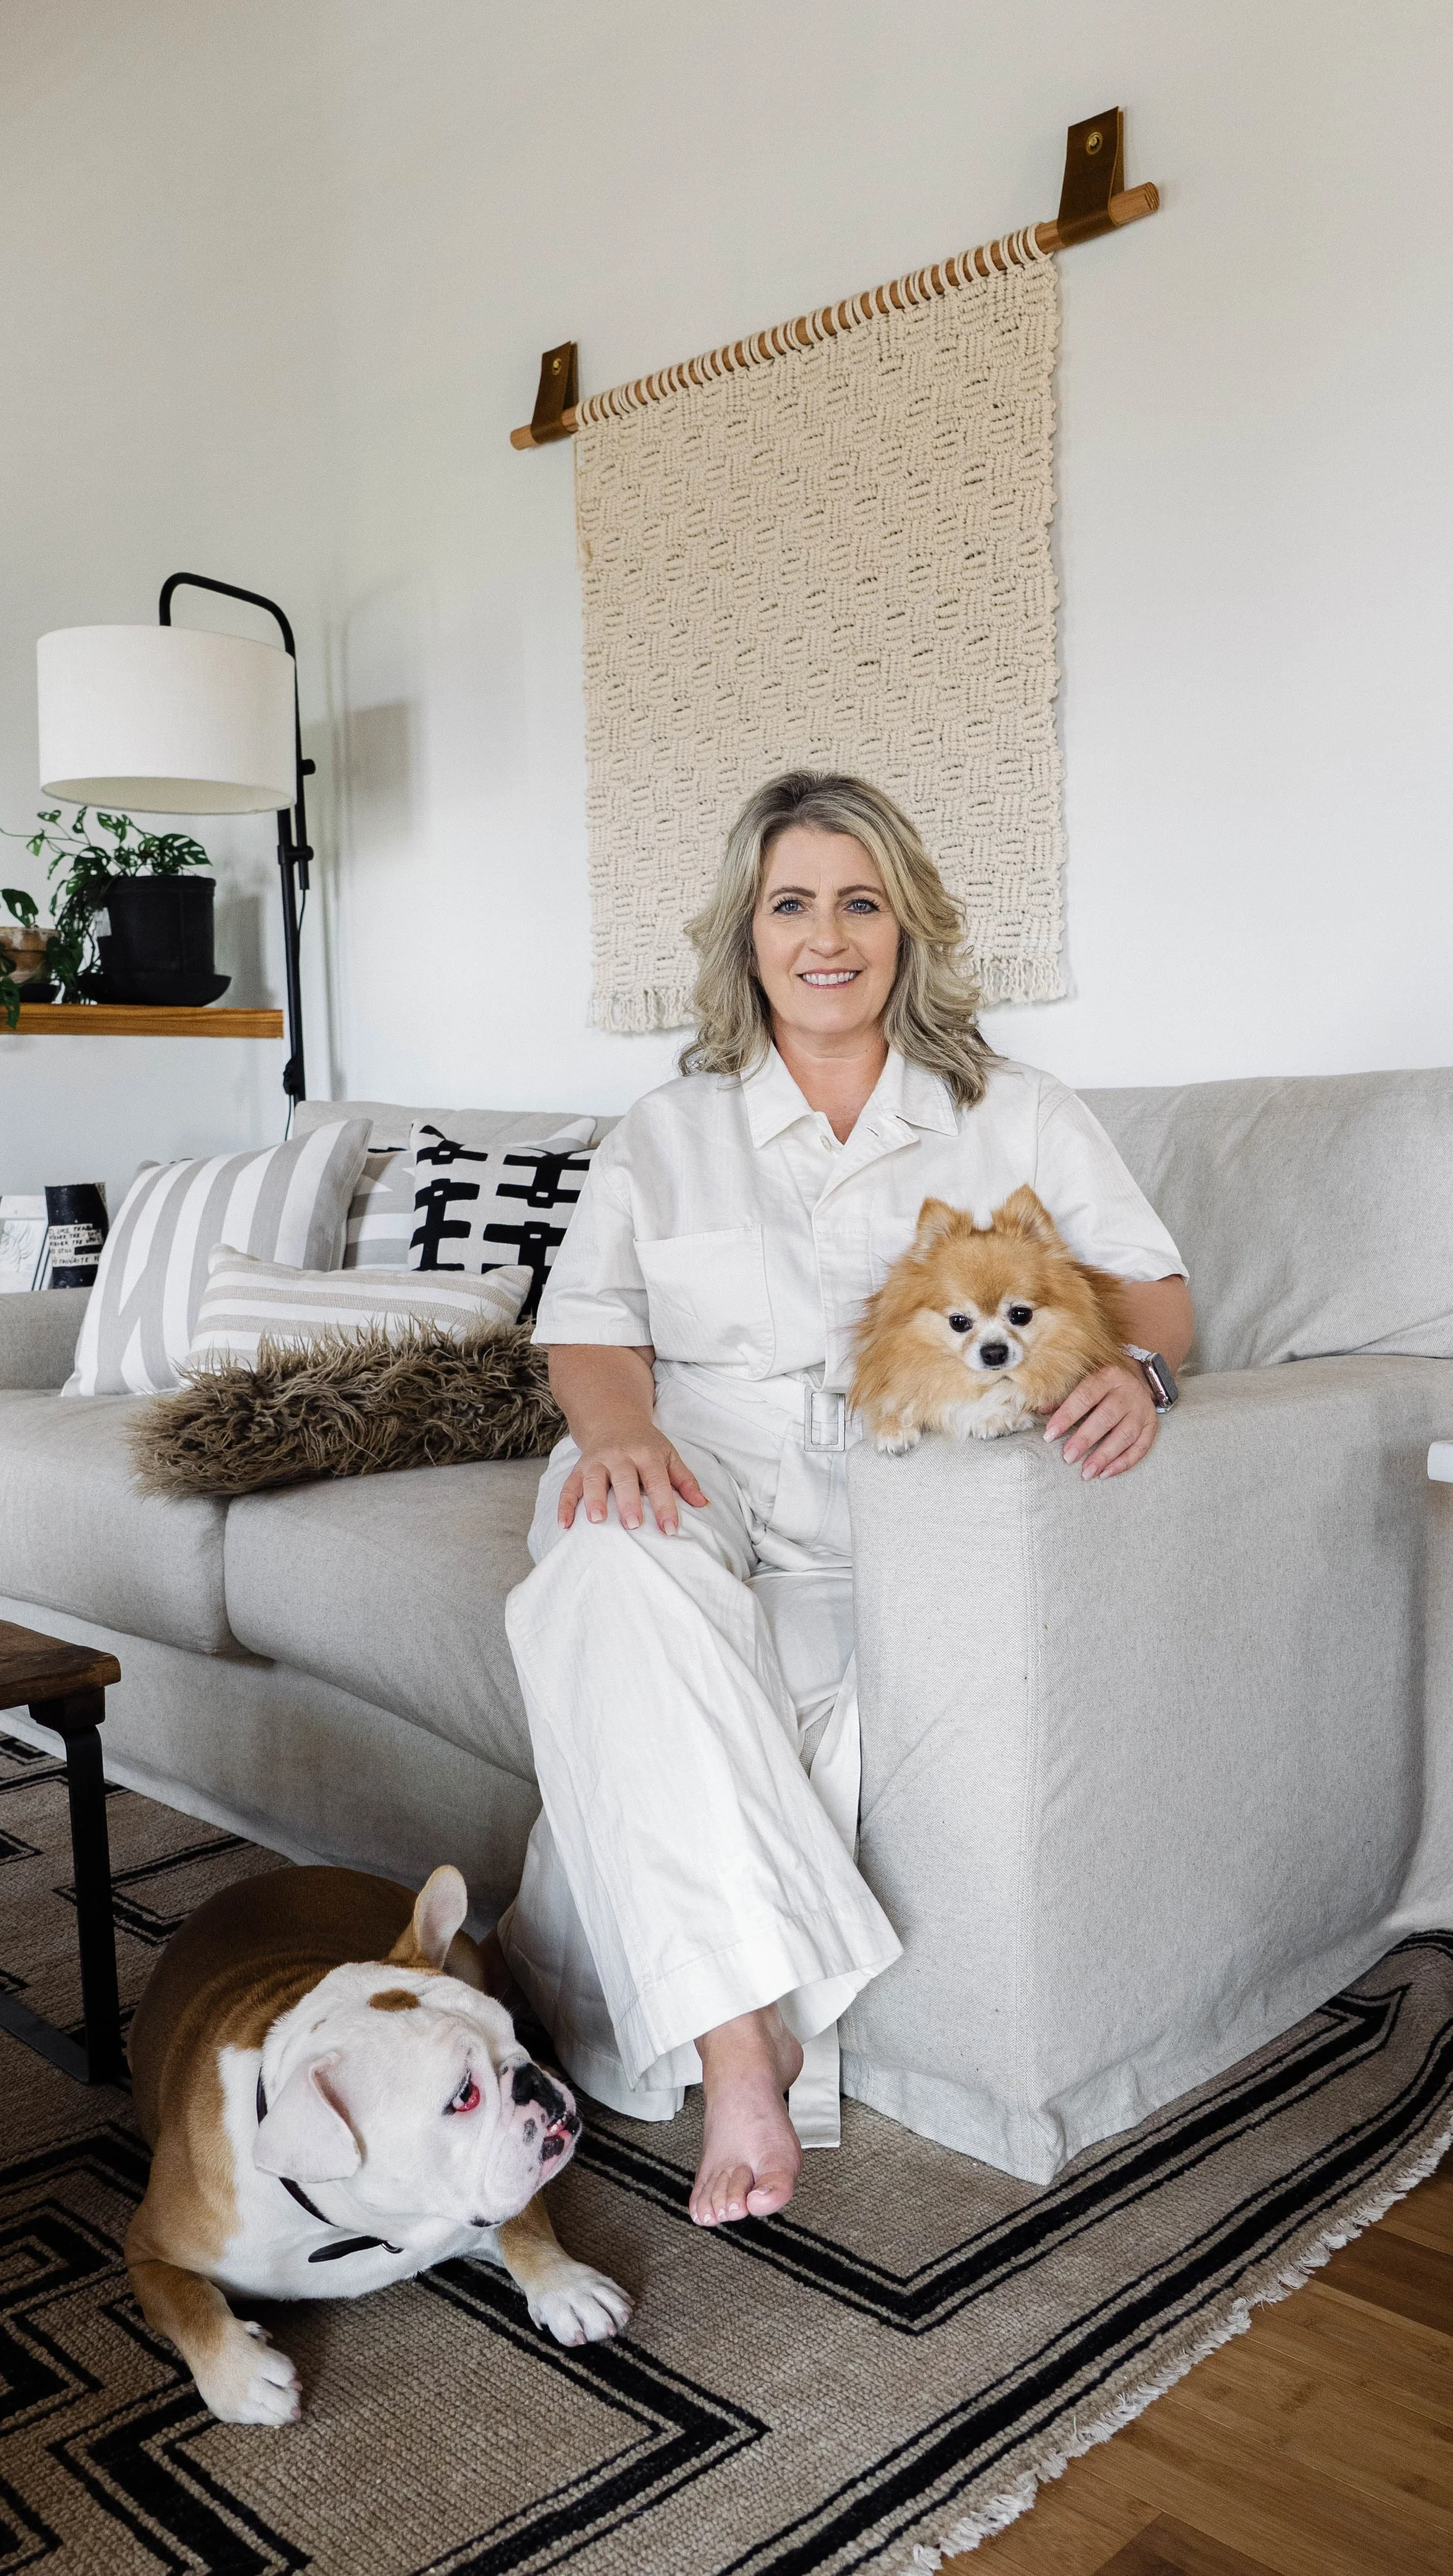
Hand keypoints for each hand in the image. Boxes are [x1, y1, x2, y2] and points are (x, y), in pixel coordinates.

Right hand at [558, 1426, 708, 1534]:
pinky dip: (564, 1505)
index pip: (657, 1481)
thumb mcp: (669, 1456)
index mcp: (646, 1454)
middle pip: (624, 1478)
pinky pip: (569, 1486)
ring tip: (596, 1520)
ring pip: (592, 1479)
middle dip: (628, 1501)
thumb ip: (684, 1480)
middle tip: (632, 1524)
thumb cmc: (646, 1445)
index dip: (664, 1505)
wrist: (614, 1419)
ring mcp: (597, 1460)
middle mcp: (620, 1455)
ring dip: (593, 1499)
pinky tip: (565, 1525)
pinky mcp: (579, 1467)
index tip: (670, 1529)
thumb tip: (703, 1503)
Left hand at [1044, 1361, 1157, 1480]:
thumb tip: (1040, 1411)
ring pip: (1125, 1435)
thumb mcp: (1084, 1380)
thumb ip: (1063, 1395)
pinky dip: (1124, 1463)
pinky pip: (1141, 1447)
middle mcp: (1128, 1392)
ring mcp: (1142, 1410)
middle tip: (1068, 1457)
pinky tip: (1106, 1474)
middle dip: (1085, 1439)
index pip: (1085, 1396)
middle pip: (1106, 1417)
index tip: (1049, 1435)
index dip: (1067, 1416)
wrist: (1137, 1378)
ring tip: (1086, 1472)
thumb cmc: (1102, 1384)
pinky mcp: (1151, 1426)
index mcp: (1108, 1376)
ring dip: (1105, 1456)